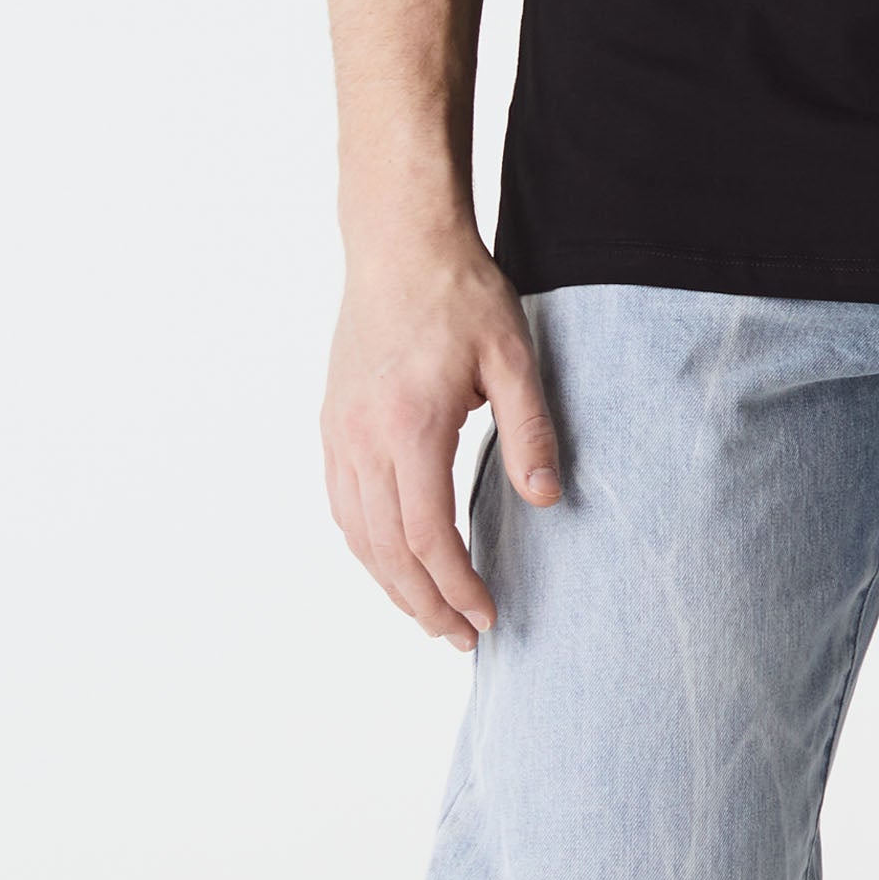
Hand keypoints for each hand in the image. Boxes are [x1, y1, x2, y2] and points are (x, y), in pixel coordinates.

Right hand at [321, 235, 562, 649]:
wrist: (399, 242)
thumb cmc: (461, 293)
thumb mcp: (512, 355)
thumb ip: (529, 429)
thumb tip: (546, 500)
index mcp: (410, 427)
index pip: (428, 536)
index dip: (457, 586)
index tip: (486, 616)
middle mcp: (362, 439)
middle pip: (387, 551)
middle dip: (424, 604)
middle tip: (462, 638)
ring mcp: (339, 432)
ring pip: (357, 535)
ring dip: (391, 584)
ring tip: (430, 614)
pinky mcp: (332, 422)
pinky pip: (341, 504)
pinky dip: (366, 546)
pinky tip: (392, 561)